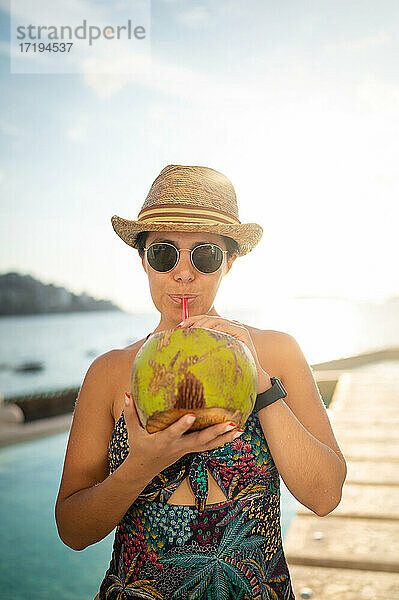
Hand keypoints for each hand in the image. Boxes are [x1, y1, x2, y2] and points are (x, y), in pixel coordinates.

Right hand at [123, 392, 243, 471]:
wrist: (144, 469)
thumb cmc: (137, 445)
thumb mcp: (131, 430)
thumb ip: (130, 411)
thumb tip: (128, 391)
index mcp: (163, 441)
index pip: (174, 433)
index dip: (182, 426)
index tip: (192, 415)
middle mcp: (178, 447)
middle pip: (199, 441)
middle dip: (215, 433)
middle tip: (230, 423)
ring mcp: (186, 450)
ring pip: (208, 445)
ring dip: (224, 438)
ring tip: (240, 429)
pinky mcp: (192, 450)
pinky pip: (210, 446)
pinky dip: (223, 440)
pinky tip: (237, 433)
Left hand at [177, 314, 271, 393]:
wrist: (251, 378)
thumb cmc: (230, 369)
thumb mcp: (213, 356)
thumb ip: (204, 347)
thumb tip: (183, 344)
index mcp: (221, 328)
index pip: (204, 320)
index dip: (191, 321)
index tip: (179, 327)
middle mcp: (229, 325)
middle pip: (208, 318)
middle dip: (195, 323)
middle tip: (184, 331)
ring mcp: (237, 328)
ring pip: (216, 321)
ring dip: (203, 326)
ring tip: (194, 333)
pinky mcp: (243, 333)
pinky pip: (227, 327)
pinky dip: (216, 330)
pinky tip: (207, 336)